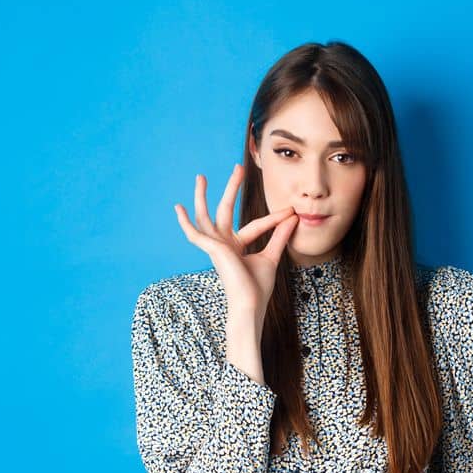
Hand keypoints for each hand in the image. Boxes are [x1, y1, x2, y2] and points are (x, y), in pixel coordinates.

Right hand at [173, 163, 298, 315]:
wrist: (250, 304)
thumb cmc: (257, 288)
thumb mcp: (271, 257)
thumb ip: (279, 237)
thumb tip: (293, 218)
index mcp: (237, 247)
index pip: (256, 225)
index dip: (275, 219)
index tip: (291, 211)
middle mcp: (223, 244)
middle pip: (226, 210)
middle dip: (232, 189)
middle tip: (238, 167)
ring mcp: (215, 247)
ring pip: (206, 216)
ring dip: (202, 196)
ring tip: (201, 177)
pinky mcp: (211, 250)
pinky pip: (194, 233)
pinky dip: (185, 222)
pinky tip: (178, 208)